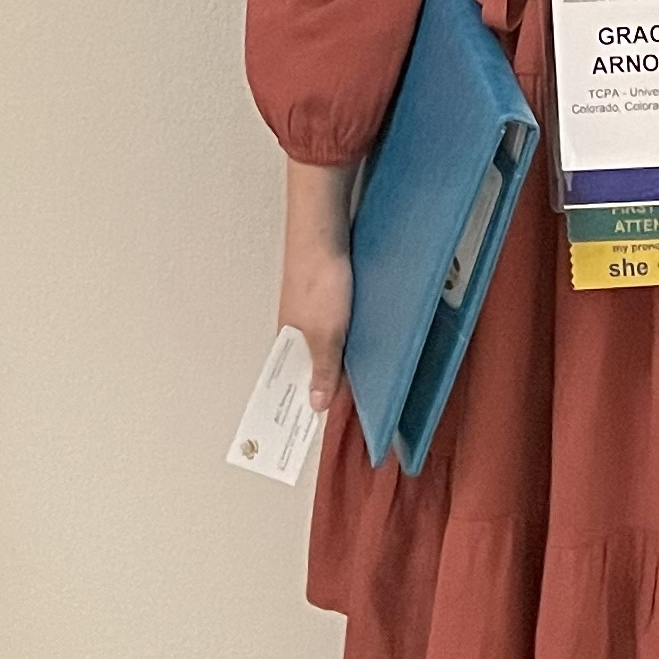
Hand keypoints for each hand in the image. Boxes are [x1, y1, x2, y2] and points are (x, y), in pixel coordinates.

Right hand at [281, 161, 355, 412]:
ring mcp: (313, 308)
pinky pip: (341, 324)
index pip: (293, 381)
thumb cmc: (319, 281)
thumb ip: (322, 369)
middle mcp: (297, 326)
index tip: (315, 429)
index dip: (304, 402)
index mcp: (288, 340)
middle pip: (312, 364)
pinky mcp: (331, 292)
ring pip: (328, 344)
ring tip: (366, 378)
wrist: (326, 230)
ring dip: (343, 360)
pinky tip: (370, 339)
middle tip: (352, 408)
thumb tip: (314, 407)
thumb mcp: (325, 334)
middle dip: (327, 384)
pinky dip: (352, 337)